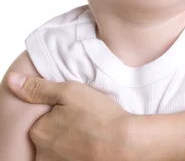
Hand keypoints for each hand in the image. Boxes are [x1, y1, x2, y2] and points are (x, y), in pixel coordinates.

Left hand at [7, 72, 133, 160]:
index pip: (39, 120)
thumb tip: (12, 80)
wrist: (124, 144)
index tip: (72, 109)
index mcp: (39, 131)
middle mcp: (43, 154)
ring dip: (69, 141)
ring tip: (89, 132)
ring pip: (58, 149)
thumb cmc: (99, 116)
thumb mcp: (69, 92)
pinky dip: (77, 152)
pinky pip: (68, 158)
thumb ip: (38, 87)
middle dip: (61, 127)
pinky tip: (91, 144)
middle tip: (83, 120)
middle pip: (47, 135)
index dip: (56, 111)